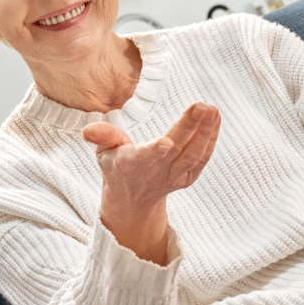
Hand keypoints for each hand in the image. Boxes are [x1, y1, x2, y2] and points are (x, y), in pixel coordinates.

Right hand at [82, 102, 220, 264]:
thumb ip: (102, 137)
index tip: (167, 142)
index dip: (155, 151)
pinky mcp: (187, 178)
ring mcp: (174, 177)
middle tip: (202, 105)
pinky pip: (202, 158)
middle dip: (190, 127)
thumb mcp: (103, 152)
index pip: (144, 157)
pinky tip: (215, 120)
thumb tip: (88, 130)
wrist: (133, 199)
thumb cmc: (117, 166)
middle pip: (177, 150)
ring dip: (206, 132)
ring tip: (212, 110)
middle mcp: (155, 173)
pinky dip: (210, 139)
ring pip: (194, 156)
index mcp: (131, 165)